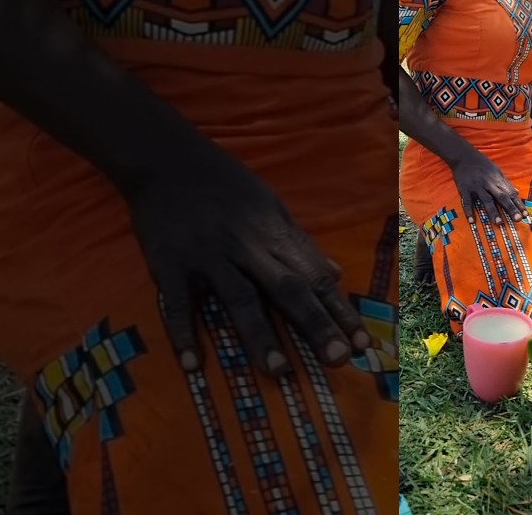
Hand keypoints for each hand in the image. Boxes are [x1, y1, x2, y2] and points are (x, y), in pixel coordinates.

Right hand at [122, 146, 369, 377]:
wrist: (167, 160)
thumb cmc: (227, 186)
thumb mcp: (272, 208)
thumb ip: (301, 245)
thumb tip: (336, 274)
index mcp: (275, 236)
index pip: (315, 278)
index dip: (340, 311)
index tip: (363, 343)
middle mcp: (248, 248)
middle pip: (288, 290)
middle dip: (315, 325)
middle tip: (340, 359)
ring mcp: (208, 257)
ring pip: (239, 298)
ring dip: (260, 335)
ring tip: (278, 371)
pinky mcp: (169, 264)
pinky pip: (178, 303)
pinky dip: (184, 334)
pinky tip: (193, 365)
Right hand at [450, 150, 528, 224]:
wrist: (463, 156)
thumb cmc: (482, 164)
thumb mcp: (496, 171)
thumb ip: (506, 183)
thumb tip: (517, 192)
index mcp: (497, 180)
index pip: (510, 193)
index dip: (518, 204)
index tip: (525, 214)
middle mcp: (489, 184)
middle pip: (501, 197)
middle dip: (510, 208)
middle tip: (518, 219)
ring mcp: (476, 187)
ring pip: (486, 200)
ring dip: (493, 212)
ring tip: (499, 223)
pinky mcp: (464, 189)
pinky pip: (467, 202)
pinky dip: (469, 211)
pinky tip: (472, 221)